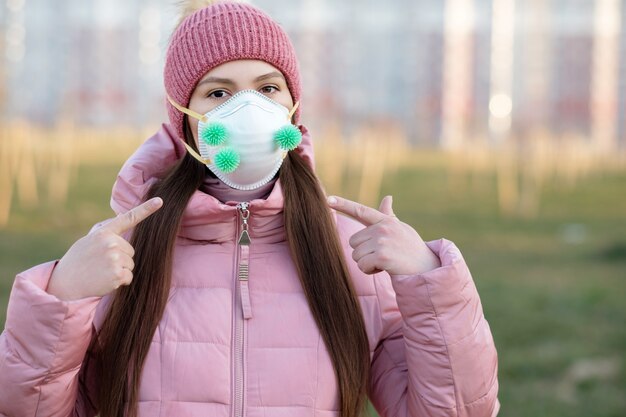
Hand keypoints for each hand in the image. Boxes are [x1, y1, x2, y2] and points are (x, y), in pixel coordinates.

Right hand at [46, 197, 162, 300]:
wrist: (64, 283)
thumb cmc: (77, 261)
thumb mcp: (89, 241)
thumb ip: (106, 233)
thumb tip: (121, 217)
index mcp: (104, 232)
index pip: (129, 218)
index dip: (146, 209)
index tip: (160, 201)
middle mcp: (111, 242)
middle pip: (130, 251)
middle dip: (120, 258)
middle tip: (100, 264)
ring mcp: (115, 258)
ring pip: (131, 264)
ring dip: (120, 270)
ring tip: (100, 272)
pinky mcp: (117, 273)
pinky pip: (129, 277)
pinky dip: (120, 282)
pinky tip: (104, 280)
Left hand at [327, 195, 440, 275]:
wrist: (427, 267)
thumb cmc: (412, 249)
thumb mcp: (401, 229)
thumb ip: (389, 216)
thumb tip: (387, 198)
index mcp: (385, 221)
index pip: (361, 211)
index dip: (343, 205)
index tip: (328, 200)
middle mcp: (383, 228)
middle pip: (353, 242)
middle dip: (363, 252)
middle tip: (381, 256)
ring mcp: (382, 241)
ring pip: (356, 255)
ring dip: (367, 263)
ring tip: (385, 262)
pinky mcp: (382, 256)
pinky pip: (362, 266)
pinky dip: (370, 271)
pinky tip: (384, 268)